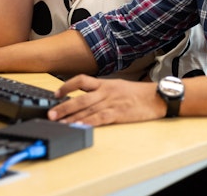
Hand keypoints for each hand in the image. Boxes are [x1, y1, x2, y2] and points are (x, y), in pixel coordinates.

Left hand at [47, 75, 163, 125]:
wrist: (156, 97)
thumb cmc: (139, 93)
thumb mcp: (119, 86)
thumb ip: (103, 90)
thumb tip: (87, 97)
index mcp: (105, 84)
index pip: (81, 80)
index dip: (66, 86)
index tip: (56, 93)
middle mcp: (106, 92)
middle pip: (80, 98)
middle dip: (63, 107)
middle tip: (50, 114)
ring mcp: (111, 103)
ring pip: (86, 109)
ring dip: (71, 117)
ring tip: (59, 123)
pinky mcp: (118, 114)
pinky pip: (99, 118)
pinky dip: (87, 122)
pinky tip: (78, 126)